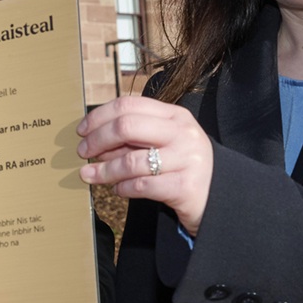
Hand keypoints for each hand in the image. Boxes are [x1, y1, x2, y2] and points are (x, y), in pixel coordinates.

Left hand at [78, 96, 215, 235]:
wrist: (220, 197)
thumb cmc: (183, 166)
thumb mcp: (165, 142)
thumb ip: (135, 136)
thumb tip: (93, 139)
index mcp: (175, 115)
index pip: (129, 105)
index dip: (99, 116)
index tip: (82, 130)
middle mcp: (183, 133)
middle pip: (127, 127)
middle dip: (97, 140)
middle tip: (82, 152)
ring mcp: (187, 159)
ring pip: (131, 161)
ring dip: (104, 170)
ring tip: (89, 176)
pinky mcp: (186, 187)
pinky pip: (142, 185)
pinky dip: (123, 188)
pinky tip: (117, 190)